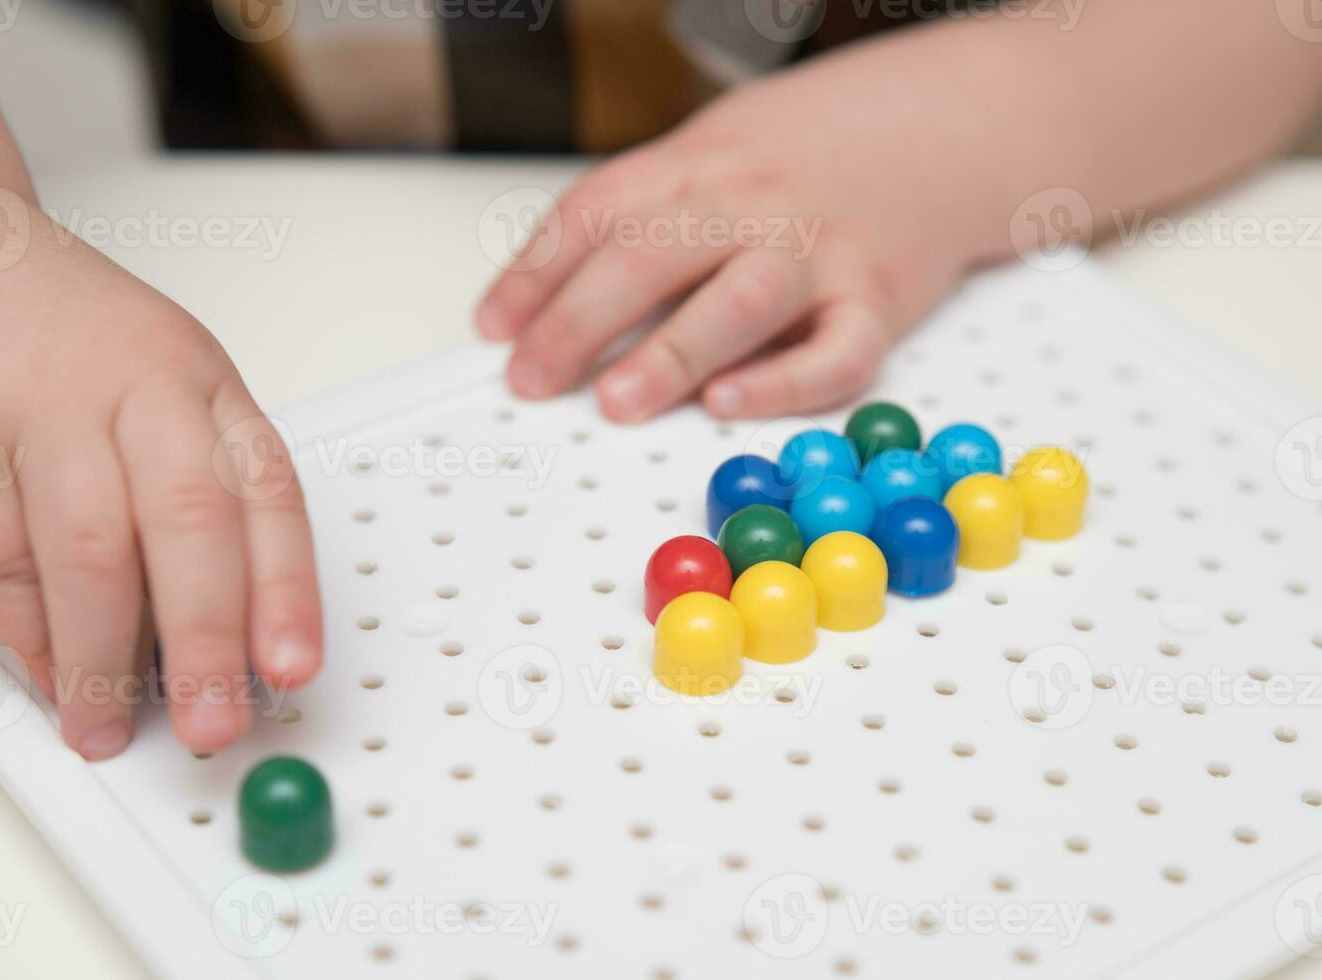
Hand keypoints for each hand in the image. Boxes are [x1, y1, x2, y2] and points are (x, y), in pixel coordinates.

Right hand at [0, 184, 322, 758]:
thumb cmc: (58, 333)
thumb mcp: (159, 386)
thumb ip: (197, 491)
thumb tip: (227, 629)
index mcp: (201, 383)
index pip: (268, 494)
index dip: (285, 592)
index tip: (292, 668)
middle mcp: (135, 393)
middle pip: (191, 525)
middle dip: (206, 641)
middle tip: (211, 723)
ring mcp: (42, 416)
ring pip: (92, 553)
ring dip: (104, 661)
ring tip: (109, 725)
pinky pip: (5, 563)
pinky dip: (32, 636)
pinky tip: (54, 677)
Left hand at [476, 47, 980, 421]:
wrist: (946, 122)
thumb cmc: (809, 153)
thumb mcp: (711, 152)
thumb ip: (641, 215)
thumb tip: (546, 301)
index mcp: (697, 164)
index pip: (597, 211)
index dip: (534, 273)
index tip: (493, 330)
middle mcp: (751, 204)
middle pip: (650, 253)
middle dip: (578, 321)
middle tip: (531, 380)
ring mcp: (818, 250)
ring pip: (739, 299)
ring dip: (672, 353)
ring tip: (616, 403)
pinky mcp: (879, 298)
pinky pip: (838, 350)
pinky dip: (786, 382)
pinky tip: (733, 404)